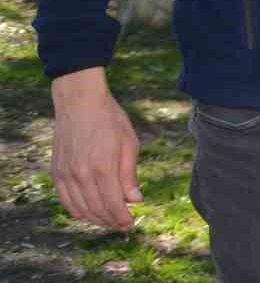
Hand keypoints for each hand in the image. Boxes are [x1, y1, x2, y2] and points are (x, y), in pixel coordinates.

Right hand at [50, 68, 141, 229]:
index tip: (131, 223)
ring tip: (108, 220)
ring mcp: (66, 175)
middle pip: (96, 210)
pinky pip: (65, 201)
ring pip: (80, 209)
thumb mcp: (130, 143)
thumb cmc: (110, 120)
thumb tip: (135, 200)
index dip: (122, 218)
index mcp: (103, 168)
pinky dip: (77, 211)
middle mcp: (81, 175)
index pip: (113, 204)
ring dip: (95, 219)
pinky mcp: (56, 172)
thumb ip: (130, 175)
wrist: (79, 103)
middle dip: (111, 221)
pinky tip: (88, 212)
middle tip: (123, 224)